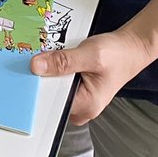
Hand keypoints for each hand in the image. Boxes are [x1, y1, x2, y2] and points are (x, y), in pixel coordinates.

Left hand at [30, 30, 152, 125]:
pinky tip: (57, 58)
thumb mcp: (90, 54)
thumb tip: (37, 66)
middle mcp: (80, 108)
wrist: (130, 49)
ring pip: (51, 87)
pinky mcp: (75, 90)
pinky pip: (57, 81)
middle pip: (49, 95)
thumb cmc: (117, 54)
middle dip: (42, 76)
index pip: (50, 102)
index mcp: (86, 105)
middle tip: (38, 57)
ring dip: (48, 71)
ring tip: (51, 55)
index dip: (37, 86)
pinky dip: (54, 68)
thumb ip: (63, 61)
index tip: (27, 71)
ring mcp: (77, 100)